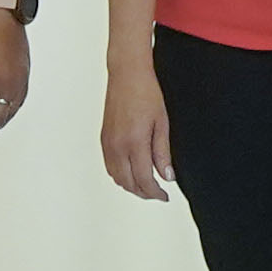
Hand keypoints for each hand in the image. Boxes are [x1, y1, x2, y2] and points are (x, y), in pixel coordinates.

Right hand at [102, 65, 174, 199]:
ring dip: (131, 186)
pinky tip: (132, 172)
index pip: (144, 179)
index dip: (155, 192)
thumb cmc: (146, 93)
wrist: (127, 74)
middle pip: (129, 183)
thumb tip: (167, 176)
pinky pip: (109, 167)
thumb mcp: (162, 123)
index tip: (164, 195)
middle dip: (144, 193)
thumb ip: (163, 152)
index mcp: (135, 142)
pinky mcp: (104, 139)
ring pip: (117, 178)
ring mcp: (108, 143)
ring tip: (147, 185)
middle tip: (158, 193)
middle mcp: (118, 146)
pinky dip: (120, 176)